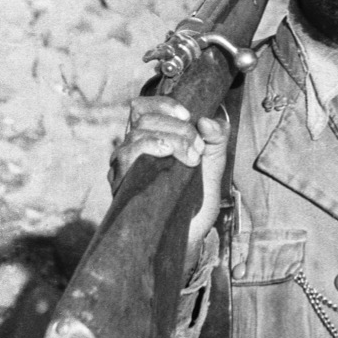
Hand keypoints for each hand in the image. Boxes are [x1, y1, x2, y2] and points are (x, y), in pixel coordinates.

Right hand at [109, 96, 228, 270]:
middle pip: (143, 118)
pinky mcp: (120, 184)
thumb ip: (217, 137)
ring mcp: (124, 166)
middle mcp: (132, 148)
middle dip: (177, 127)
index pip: (143, 106)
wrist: (190, 233)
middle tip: (198, 147)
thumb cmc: (198, 195)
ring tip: (191, 157)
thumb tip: (207, 120)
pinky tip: (168, 153)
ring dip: (171, 138)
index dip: (164, 104)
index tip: (188, 116)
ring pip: (137, 133)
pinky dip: (150, 146)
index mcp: (150, 137)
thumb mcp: (214, 161)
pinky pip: (128, 155)